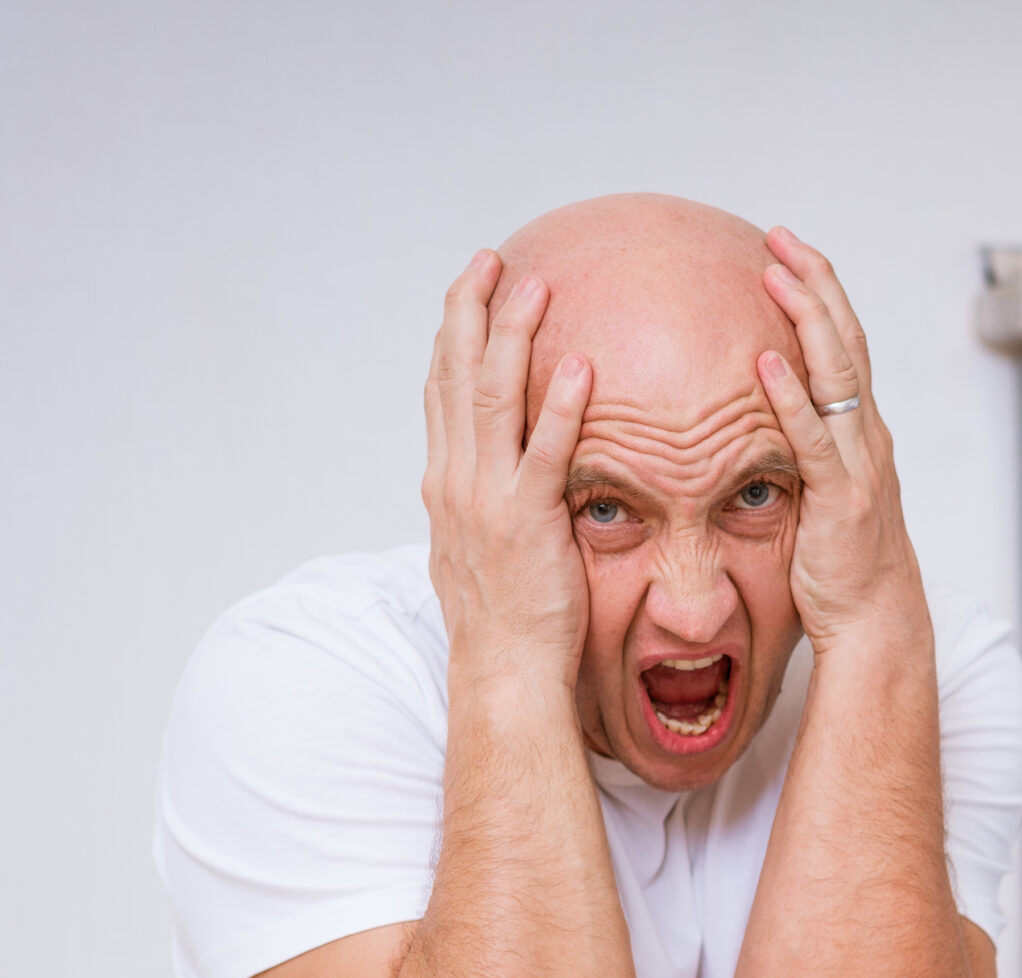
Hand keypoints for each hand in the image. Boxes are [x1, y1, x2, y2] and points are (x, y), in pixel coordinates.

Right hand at [421, 249, 595, 686]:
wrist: (502, 672)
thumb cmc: (507, 622)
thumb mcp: (486, 551)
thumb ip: (494, 506)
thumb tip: (511, 483)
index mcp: (446, 485)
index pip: (441, 393)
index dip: (451, 338)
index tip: (466, 293)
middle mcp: (455, 481)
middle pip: (454, 376)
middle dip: (470, 311)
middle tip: (489, 261)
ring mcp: (486, 499)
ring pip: (493, 398)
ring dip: (512, 336)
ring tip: (534, 288)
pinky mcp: (526, 521)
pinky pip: (546, 451)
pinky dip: (561, 405)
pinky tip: (580, 365)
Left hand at [756, 229, 925, 646]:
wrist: (877, 621)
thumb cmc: (841, 568)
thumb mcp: (820, 496)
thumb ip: (799, 455)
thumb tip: (752, 425)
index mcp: (863, 432)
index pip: (847, 346)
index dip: (821, 295)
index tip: (788, 253)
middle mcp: (869, 437)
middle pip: (848, 340)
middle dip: (815, 283)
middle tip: (780, 236)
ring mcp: (860, 464)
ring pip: (837, 374)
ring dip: (806, 318)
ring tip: (775, 273)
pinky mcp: (840, 498)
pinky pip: (813, 438)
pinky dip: (789, 398)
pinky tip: (764, 363)